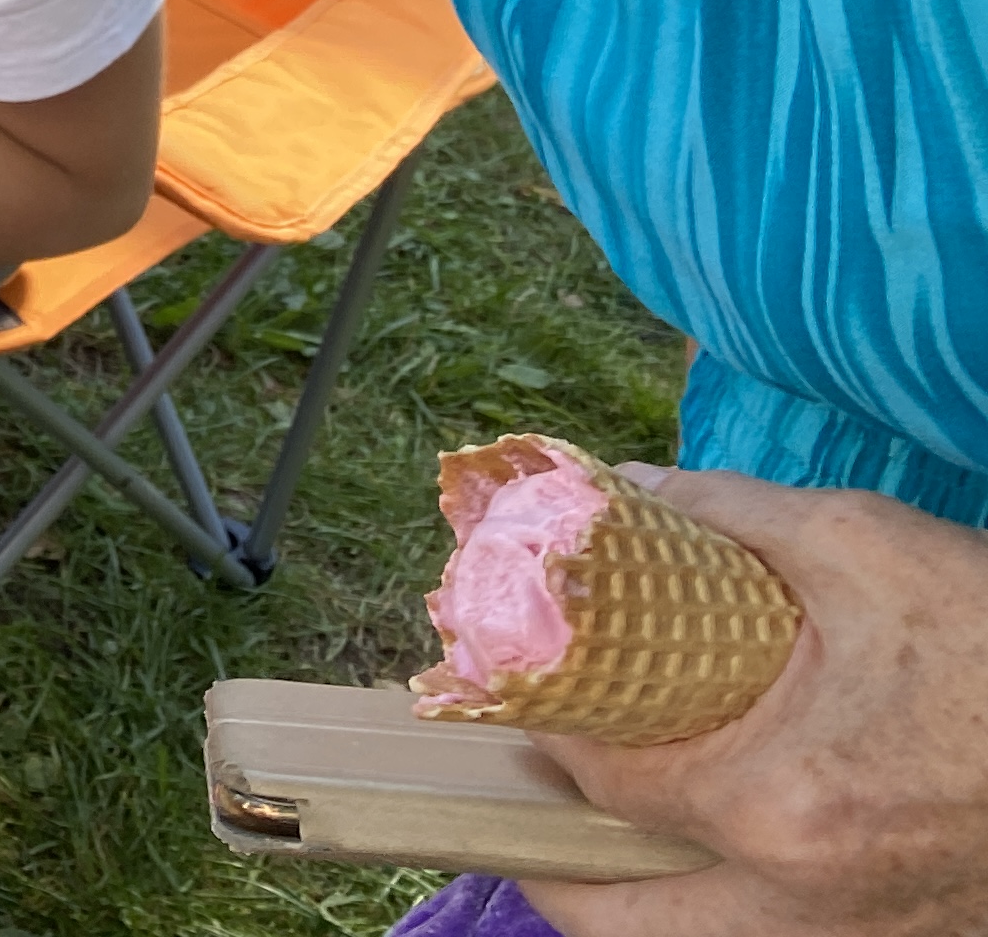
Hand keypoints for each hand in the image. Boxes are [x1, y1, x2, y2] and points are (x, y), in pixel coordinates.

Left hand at [520, 469, 987, 934]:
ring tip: (609, 838)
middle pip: (626, 928)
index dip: (547, 734)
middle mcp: (816, 904)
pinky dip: (729, 912)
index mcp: (783, 805)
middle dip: (560, 880)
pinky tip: (715, 849)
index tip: (522, 695)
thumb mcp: (864, 547)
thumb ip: (726, 516)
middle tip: (531, 812)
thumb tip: (625, 492)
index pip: (605, 785)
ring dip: (643, 907)